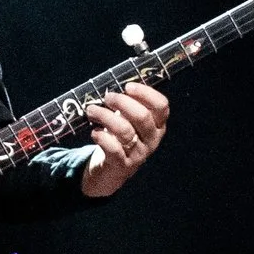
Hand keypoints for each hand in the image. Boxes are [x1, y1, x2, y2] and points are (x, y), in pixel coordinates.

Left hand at [80, 81, 169, 198]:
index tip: (127, 86)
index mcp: (157, 125)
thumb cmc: (120, 137)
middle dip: (122, 103)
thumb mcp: (129, 120)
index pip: (161, 106)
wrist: (111, 169)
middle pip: (142, 116)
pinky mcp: (123, 165)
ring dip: (105, 116)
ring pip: (125, 131)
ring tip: (91, 110)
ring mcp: (139, 153)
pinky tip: (95, 132)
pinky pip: (113, 149)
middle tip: (107, 97)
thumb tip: (114, 84)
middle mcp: (152, 139)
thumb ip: (128, 104)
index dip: (146, 93)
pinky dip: (101, 137)